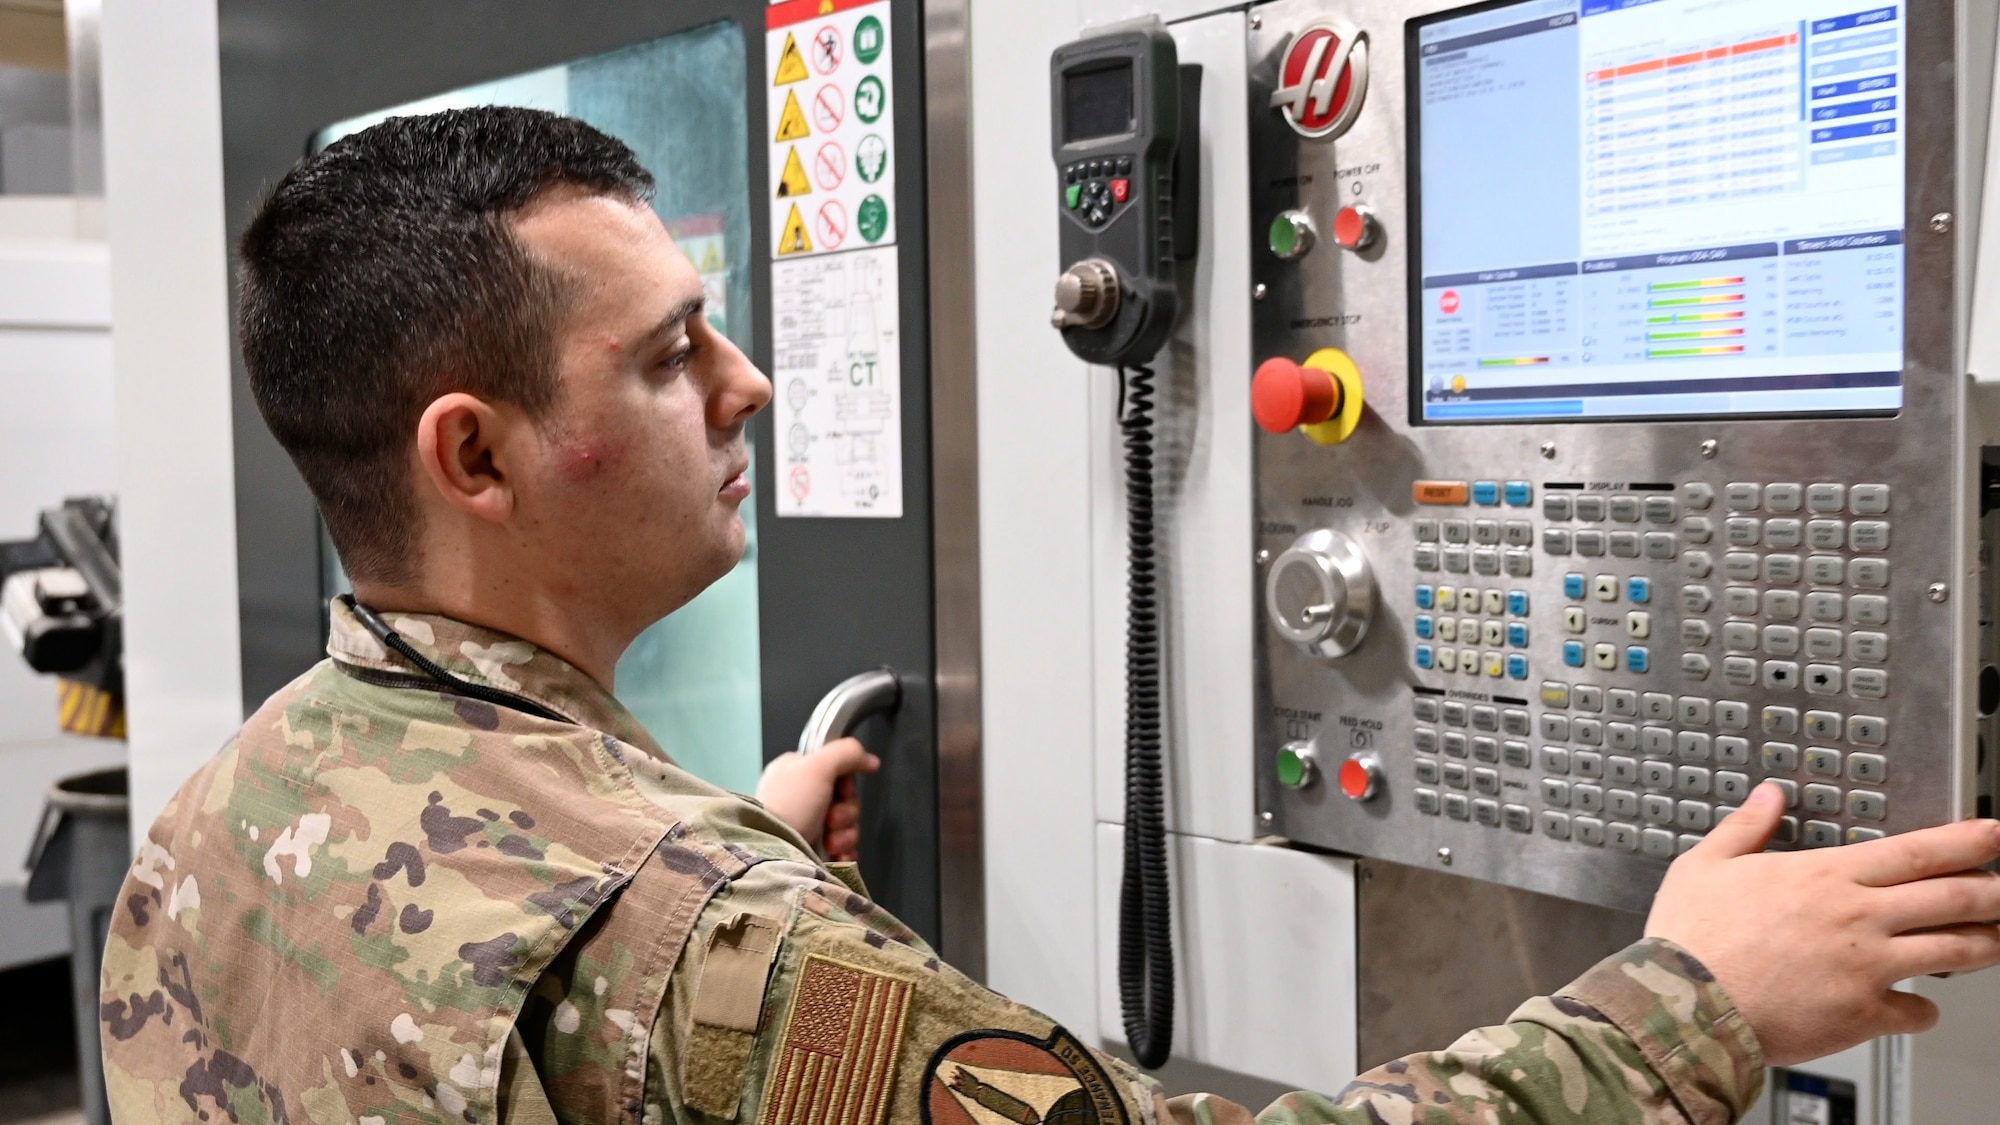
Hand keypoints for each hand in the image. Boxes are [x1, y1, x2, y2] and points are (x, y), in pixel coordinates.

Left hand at [755, 738, 880, 861]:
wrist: (773, 853)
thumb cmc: (791, 804)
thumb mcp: (817, 766)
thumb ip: (847, 753)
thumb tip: (872, 761)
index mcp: (796, 771)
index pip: (836, 768)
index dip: (846, 780)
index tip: (843, 789)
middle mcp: (801, 797)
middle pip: (845, 798)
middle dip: (845, 812)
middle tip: (831, 820)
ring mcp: (808, 825)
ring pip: (847, 823)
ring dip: (844, 834)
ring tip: (830, 843)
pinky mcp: (815, 850)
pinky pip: (844, 846)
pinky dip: (844, 851)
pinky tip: (836, 855)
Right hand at [1647, 782, 1999, 1064]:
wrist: (1684, 1005)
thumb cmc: (1691, 938)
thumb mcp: (1704, 865)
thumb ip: (1745, 828)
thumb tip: (1768, 796)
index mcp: (1824, 876)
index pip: (1918, 851)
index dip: (1968, 841)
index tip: (1994, 835)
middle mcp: (1857, 917)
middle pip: (1953, 898)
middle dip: (1993, 892)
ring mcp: (1867, 967)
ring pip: (1954, 952)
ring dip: (1985, 945)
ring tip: (1996, 941)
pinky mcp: (1863, 1015)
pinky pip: (1917, 1013)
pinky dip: (1926, 1011)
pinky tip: (1921, 1008)